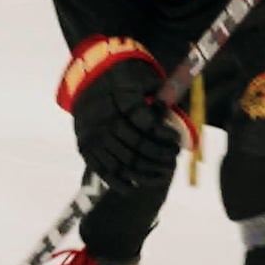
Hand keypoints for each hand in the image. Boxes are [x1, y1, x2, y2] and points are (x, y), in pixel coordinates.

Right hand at [58, 37, 195, 191]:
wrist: (84, 78)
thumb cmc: (120, 78)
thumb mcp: (140, 78)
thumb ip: (160, 93)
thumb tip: (179, 111)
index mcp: (119, 100)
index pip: (147, 124)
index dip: (164, 135)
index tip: (176, 140)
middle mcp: (105, 119)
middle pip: (137, 146)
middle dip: (159, 155)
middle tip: (173, 157)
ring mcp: (93, 136)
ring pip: (123, 162)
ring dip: (146, 172)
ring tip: (162, 173)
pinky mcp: (85, 147)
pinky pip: (103, 170)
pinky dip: (120, 182)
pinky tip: (135, 186)